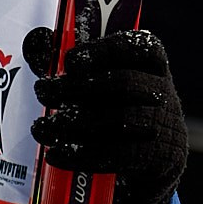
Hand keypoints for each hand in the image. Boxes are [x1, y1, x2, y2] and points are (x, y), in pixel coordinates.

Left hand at [23, 26, 187, 203]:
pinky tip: (55, 154)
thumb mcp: (96, 81)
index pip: (135, 46)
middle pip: (123, 83)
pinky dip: (82, 155)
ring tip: (41, 129)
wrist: (147, 162)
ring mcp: (165, 125)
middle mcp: (162, 90)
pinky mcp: (159, 158)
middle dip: (76, 87)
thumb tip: (37, 42)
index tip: (70, 62)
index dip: (102, 51)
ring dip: (73, 124)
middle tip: (42, 93)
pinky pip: (119, 155)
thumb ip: (67, 61)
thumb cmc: (113, 108)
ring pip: (119, 121)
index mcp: (151, 62)